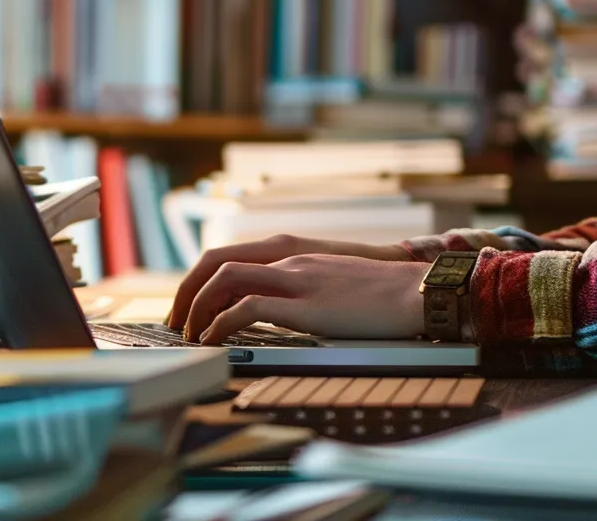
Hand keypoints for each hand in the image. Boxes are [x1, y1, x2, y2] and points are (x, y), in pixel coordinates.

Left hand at [166, 234, 412, 328]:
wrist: (419, 291)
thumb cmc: (382, 295)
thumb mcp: (330, 283)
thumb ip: (300, 289)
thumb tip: (274, 309)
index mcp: (293, 254)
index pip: (229, 256)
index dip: (199, 280)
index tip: (189, 306)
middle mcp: (288, 260)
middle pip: (216, 262)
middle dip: (187, 291)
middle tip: (177, 323)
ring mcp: (296, 279)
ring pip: (225, 279)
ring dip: (199, 308)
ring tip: (191, 336)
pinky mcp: (306, 305)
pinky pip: (247, 309)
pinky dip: (221, 324)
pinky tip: (215, 342)